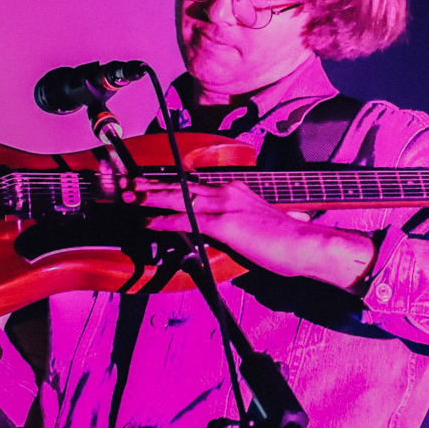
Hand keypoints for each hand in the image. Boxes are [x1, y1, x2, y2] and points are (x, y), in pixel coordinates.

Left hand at [136, 176, 377, 290]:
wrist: (303, 244)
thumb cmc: (284, 241)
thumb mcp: (253, 227)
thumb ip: (233, 226)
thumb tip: (218, 234)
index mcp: (234, 190)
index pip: (193, 184)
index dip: (167, 183)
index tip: (147, 183)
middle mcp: (226, 191)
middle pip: (179, 185)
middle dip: (149, 184)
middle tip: (125, 183)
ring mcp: (224, 205)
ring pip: (177, 197)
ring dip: (149, 197)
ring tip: (127, 196)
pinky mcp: (223, 223)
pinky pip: (186, 220)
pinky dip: (163, 220)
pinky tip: (148, 221)